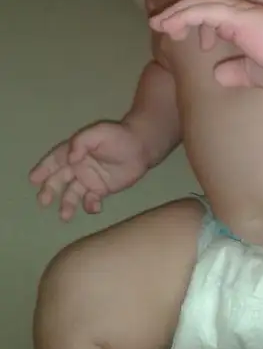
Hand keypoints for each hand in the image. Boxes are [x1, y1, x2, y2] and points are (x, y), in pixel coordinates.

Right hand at [29, 121, 149, 220]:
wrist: (143, 147)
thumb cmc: (119, 136)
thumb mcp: (99, 132)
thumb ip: (81, 142)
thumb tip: (70, 159)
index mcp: (75, 151)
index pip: (55, 160)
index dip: (43, 169)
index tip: (33, 179)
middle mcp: (78, 167)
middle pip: (59, 180)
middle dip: (49, 190)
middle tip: (43, 201)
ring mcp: (89, 179)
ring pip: (72, 194)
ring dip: (67, 204)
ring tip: (65, 215)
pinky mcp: (101, 190)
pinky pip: (91, 200)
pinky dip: (90, 206)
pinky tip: (94, 207)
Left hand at [149, 0, 262, 87]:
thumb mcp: (258, 73)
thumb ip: (239, 72)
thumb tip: (218, 75)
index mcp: (244, 24)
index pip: (216, 17)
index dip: (203, 27)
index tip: (200, 46)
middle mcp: (238, 12)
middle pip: (202, 6)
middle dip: (180, 14)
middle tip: (161, 25)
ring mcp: (235, 11)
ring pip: (198, 4)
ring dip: (175, 13)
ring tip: (156, 23)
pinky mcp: (233, 14)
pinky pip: (201, 11)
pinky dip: (182, 15)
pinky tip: (168, 25)